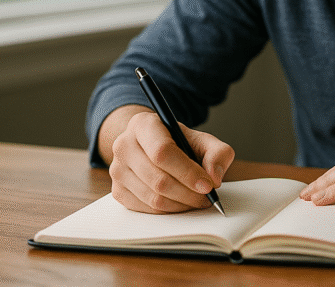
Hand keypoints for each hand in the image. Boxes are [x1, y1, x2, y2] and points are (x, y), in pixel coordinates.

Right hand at [106, 108, 234, 213]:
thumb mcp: (202, 139)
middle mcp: (123, 145)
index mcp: (143, 124)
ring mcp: (117, 170)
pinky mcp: (117, 191)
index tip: (208, 185)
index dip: (187, 172)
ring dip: (181, 204)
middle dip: (188, 193)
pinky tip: (182, 203)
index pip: (162, 152)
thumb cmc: (178, 142)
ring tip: (198, 200)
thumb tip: (214, 178)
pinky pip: (146, 209)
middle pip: (158, 179)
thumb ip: (217, 153)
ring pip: (152, 198)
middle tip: (207, 196)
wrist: (151, 145)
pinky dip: (168, 210)